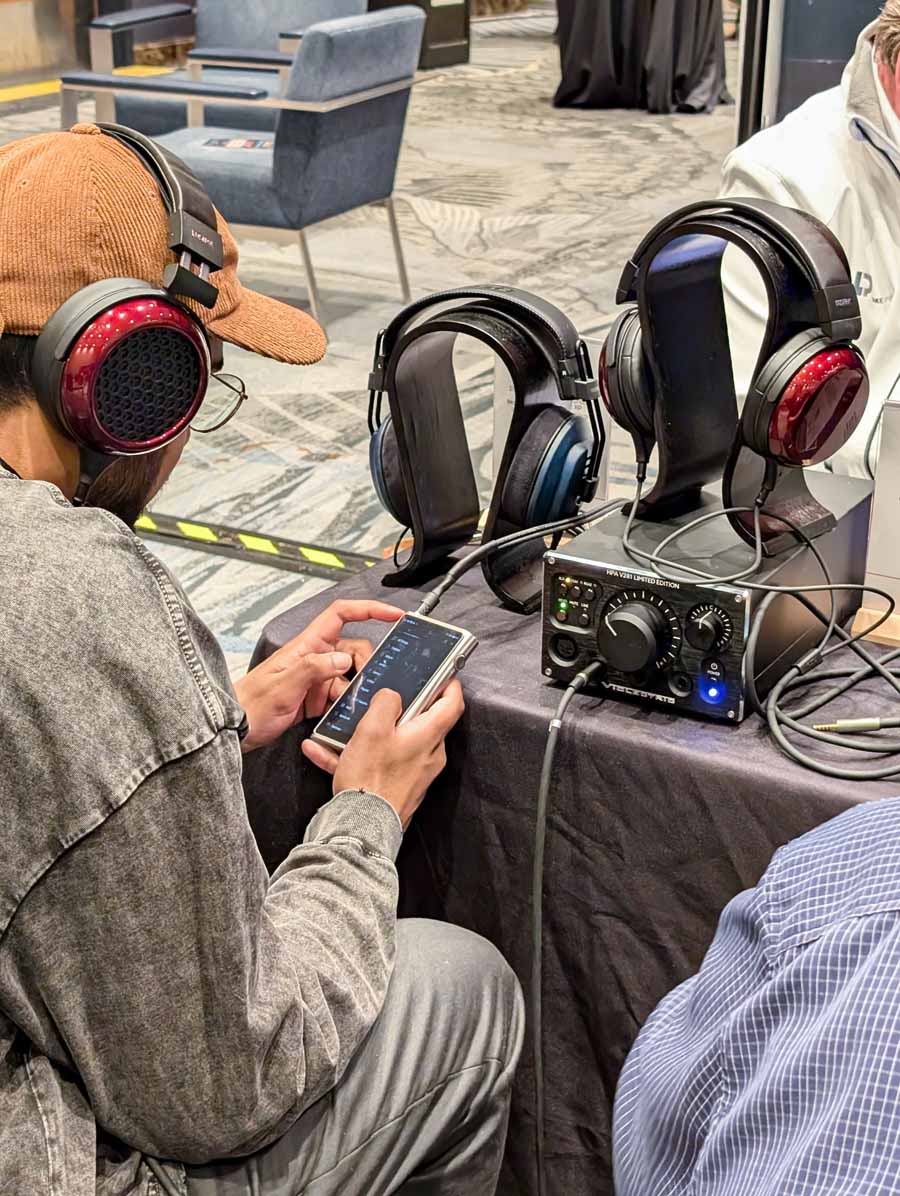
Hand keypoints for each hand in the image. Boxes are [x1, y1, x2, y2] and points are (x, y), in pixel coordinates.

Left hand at [234, 599, 403, 751]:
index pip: (341, 614)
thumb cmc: (251, 705)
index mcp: (306, 646)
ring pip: (351, 674)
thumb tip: (342, 657)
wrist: (236, 729)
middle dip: (366, 663)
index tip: (393, 614)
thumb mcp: (282, 686)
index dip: (368, 609)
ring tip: (352, 705)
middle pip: (354, 647)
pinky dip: (348, 704)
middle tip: (366, 684)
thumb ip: (313, 668)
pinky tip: (345, 715)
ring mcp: (317, 677)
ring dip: (356, 689)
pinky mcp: (317, 696)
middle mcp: (314, 657)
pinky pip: (343, 694)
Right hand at [301, 680, 464, 827]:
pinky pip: (380, 763)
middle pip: (422, 722)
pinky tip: (325, 753)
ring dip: (369, 734)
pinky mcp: (400, 786)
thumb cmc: (370, 780)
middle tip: (380, 699)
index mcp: (428, 736)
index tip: (441, 673)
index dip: (449, 683)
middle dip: (401, 709)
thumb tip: (392, 695)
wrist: (361, 828)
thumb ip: (386, 703)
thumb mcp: (373, 729)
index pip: (453, 703)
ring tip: (340, 731)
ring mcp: (416, 773)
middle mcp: (429, 755)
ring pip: (396, 743)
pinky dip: (357, 756)